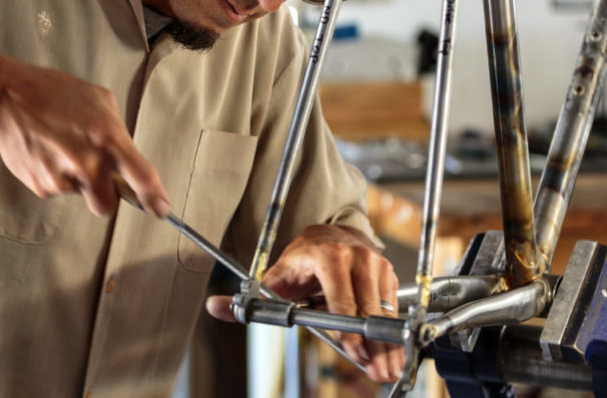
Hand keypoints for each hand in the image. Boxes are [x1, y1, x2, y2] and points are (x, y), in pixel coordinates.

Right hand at [0, 59, 169, 217]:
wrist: (6, 100)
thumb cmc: (54, 93)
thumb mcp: (98, 100)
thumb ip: (117, 131)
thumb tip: (125, 156)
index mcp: (108, 139)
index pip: (141, 178)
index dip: (154, 199)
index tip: (161, 210)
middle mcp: (88, 163)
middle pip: (106, 205)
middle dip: (103, 195)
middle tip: (93, 173)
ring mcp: (62, 178)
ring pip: (80, 195)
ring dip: (76, 181)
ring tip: (61, 150)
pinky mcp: (41, 186)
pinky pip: (58, 189)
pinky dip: (55, 176)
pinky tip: (45, 152)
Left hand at [205, 224, 402, 383]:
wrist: (327, 236)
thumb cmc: (300, 262)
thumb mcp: (274, 278)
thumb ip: (247, 298)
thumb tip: (214, 307)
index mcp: (325, 255)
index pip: (340, 297)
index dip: (347, 327)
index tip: (353, 351)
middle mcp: (354, 255)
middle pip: (366, 308)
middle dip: (371, 343)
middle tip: (375, 370)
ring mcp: (374, 263)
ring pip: (383, 310)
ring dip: (388, 343)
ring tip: (387, 369)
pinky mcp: (387, 273)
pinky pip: (392, 308)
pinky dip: (392, 333)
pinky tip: (391, 354)